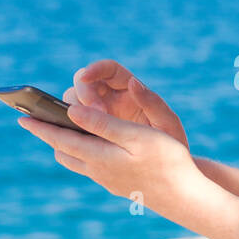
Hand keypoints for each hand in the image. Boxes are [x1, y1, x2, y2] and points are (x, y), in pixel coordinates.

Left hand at [16, 102, 198, 221]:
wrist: (186, 197)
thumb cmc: (167, 161)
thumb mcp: (136, 136)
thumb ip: (103, 124)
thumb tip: (72, 113)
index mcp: (99, 157)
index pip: (61, 138)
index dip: (41, 126)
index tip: (21, 116)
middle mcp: (98, 171)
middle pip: (64, 152)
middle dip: (50, 135)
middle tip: (36, 121)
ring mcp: (109, 181)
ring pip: (77, 163)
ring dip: (66, 146)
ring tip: (61, 132)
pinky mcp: (120, 186)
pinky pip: (91, 169)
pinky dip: (83, 154)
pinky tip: (91, 149)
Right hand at [62, 59, 189, 149]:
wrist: (167, 169)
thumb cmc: (171, 142)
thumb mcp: (167, 123)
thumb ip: (152, 103)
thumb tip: (133, 82)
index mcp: (129, 89)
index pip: (108, 69)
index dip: (95, 69)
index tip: (86, 76)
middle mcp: (111, 98)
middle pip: (84, 84)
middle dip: (83, 95)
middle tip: (96, 114)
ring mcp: (98, 116)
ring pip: (73, 104)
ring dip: (72, 113)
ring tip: (85, 132)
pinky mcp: (90, 133)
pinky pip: (72, 127)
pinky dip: (67, 130)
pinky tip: (71, 141)